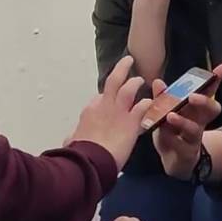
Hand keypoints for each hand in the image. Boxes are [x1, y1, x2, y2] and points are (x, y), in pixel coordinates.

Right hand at [67, 56, 153, 170]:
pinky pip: (142, 107)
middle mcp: (103, 106)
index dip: (106, 96)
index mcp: (90, 110)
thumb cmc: (79, 152)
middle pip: (113, 81)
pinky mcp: (131, 122)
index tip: (111, 97)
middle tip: (128, 61)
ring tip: (141, 79)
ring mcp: (118, 112)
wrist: (89, 159)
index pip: (99, 98)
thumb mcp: (72, 140)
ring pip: (128, 89)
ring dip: (135, 82)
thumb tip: (70, 139)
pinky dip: (147, 103)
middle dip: (122, 69)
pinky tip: (151, 103)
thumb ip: (74, 137)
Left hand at [151, 63, 221, 179]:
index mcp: (195, 108)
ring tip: (171, 115)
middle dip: (204, 101)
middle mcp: (199, 121)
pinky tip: (164, 134)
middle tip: (192, 96)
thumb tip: (158, 81)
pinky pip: (181, 145)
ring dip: (184, 122)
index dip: (215, 80)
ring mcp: (194, 137)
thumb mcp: (164, 112)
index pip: (208, 92)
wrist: (173, 159)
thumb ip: (162, 97)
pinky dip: (171, 139)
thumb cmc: (171, 130)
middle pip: (211, 109)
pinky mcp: (186, 152)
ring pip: (196, 129)